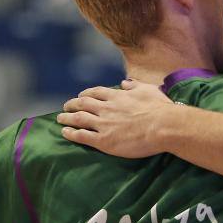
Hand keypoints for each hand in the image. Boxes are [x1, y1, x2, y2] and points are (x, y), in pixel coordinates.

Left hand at [57, 80, 173, 157]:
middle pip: (83, 104)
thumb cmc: (160, 108)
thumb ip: (134, 85)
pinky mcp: (104, 141)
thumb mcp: (148, 89)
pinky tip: (65, 132)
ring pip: (79, 119)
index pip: (96, 93)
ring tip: (60, 118)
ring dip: (67, 117)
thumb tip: (125, 82)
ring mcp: (104, 124)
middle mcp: (107, 108)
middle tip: (66, 106)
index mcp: (117, 96)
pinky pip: (82, 136)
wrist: (163, 126)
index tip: (81, 96)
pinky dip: (71, 133)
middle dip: (72, 104)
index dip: (86, 94)